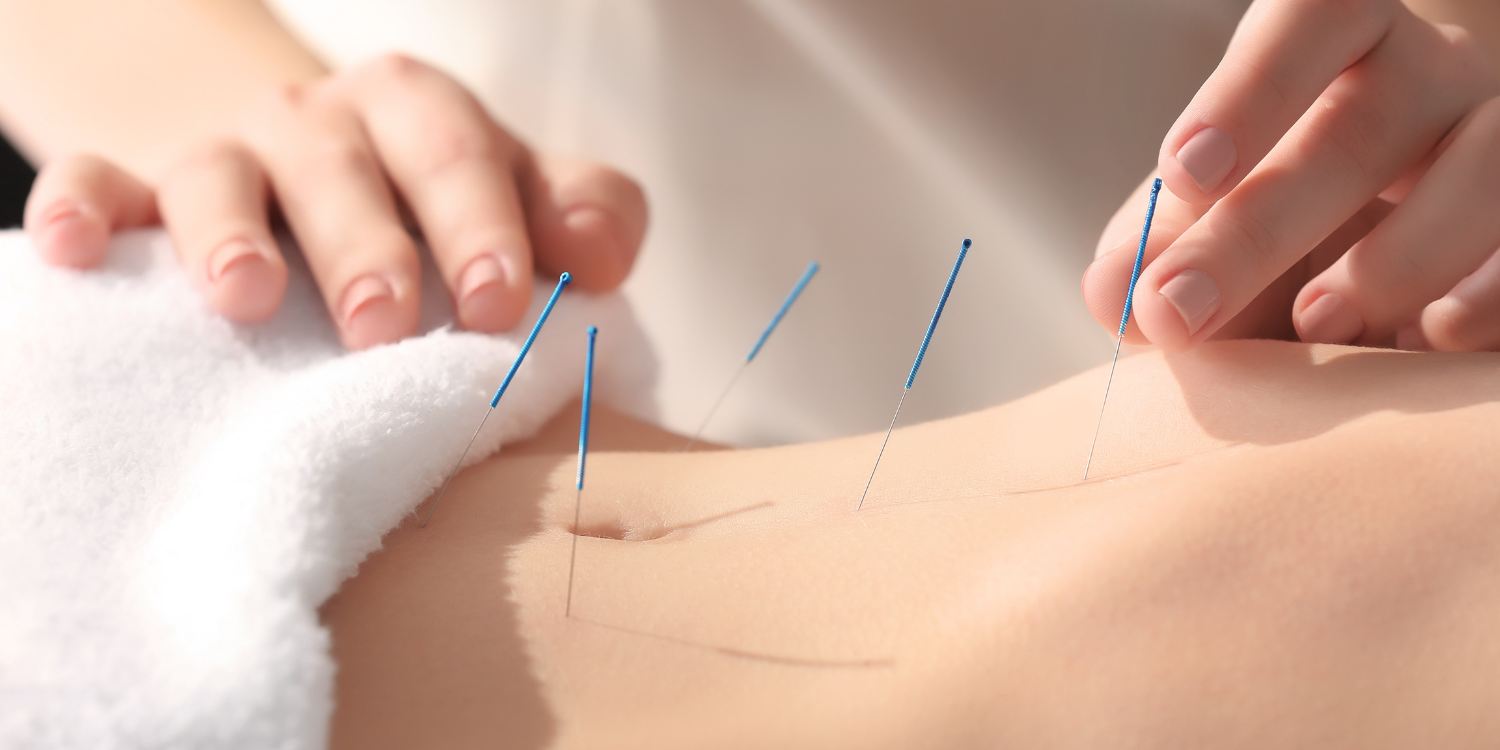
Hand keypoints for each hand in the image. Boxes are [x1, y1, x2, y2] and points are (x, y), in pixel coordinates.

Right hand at [23, 54, 646, 348]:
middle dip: (365, 243)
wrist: (312, 176)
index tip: (500, 306)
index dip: (480, 223)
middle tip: (384, 325)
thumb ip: (582, 215)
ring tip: (244, 296)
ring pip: (218, 175)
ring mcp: (229, 155)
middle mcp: (322, 125)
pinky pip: (98, 184)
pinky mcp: (141, 192)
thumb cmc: (433, 207)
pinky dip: (83, 209)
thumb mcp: (515, 197)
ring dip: (227, 232)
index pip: (457, 152)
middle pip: (342, 167)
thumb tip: (606, 258)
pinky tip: (84, 251)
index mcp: (420, 115)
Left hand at [1084, 0, 1499, 350]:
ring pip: (1482, 177)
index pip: (1311, 19)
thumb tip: (1112, 294)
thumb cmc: (1278, 207)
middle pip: (1364, 126)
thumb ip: (1155, 249)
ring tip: (1313, 322)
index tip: (1184, 171)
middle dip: (1262, 226)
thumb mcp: (1205, 217)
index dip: (1249, 91)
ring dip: (1391, 262)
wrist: (1384, 237)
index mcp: (1339, 40)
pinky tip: (1419, 346)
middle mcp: (1432, 73)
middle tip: (1180, 308)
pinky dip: (1482, 301)